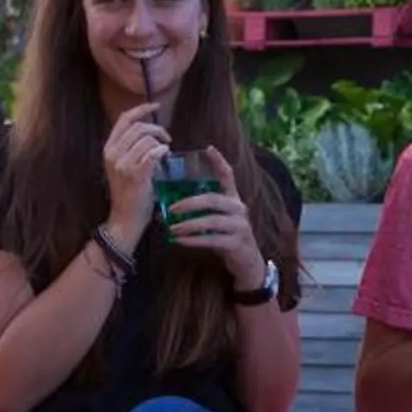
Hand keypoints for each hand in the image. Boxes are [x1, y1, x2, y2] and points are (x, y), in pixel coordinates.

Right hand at [102, 102, 169, 236]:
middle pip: (139, 127)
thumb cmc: (129, 191)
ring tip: (165, 152)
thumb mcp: (124, 165)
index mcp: (109, 148)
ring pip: (147, 139)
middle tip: (167, 139)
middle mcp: (112, 154)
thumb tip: (151, 129)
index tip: (156, 106)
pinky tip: (165, 155)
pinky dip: (162, 151)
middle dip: (157, 129)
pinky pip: (152, 154)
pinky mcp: (135, 175)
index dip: (142, 109)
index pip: (124, 119)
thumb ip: (132, 146)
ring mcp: (122, 165)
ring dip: (161, 142)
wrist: (125, 217)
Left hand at [168, 146, 265, 291]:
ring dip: (189, 224)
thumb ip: (199, 213)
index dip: (219, 162)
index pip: (228, 176)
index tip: (208, 148)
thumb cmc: (226, 238)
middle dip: (190, 202)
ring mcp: (240, 226)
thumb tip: (165, 209)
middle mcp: (239, 209)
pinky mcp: (237, 243)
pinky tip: (180, 241)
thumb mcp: (215, 221)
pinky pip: (213, 239)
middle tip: (171, 208)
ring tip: (172, 228)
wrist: (247, 263)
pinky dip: (194, 240)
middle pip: (214, 199)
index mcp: (233, 199)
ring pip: (212, 221)